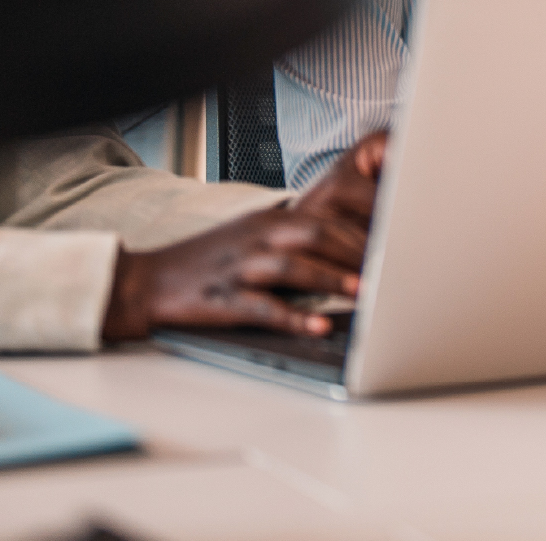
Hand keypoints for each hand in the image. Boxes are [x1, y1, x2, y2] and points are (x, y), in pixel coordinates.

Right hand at [100, 133, 389, 341]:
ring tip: (364, 292)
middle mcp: (257, 237)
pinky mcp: (225, 300)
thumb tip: (349, 252)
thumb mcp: (253, 238)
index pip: (326, 218)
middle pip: (316, 234)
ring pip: (293, 267)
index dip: (363, 231)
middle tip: (392, 266)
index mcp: (268, 220)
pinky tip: (317, 328)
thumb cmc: (210, 262)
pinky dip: (294, 318)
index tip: (395, 245)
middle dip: (357, 250)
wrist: (150, 281)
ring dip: (331, 279)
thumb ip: (297, 242)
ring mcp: (240, 267)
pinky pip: (264, 308)